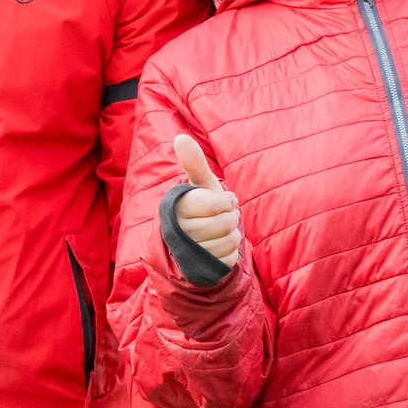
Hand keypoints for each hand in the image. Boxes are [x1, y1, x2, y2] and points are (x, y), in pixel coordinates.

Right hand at [170, 133, 240, 268]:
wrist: (188, 247)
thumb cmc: (199, 209)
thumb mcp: (199, 186)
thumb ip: (193, 163)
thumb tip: (180, 138)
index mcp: (176, 207)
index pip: (216, 203)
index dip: (225, 202)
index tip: (221, 201)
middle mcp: (177, 231)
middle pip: (226, 222)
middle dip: (231, 218)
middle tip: (221, 218)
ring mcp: (186, 253)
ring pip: (229, 241)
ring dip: (231, 236)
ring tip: (219, 233)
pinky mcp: (197, 270)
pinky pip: (228, 259)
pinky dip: (229, 253)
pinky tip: (217, 250)